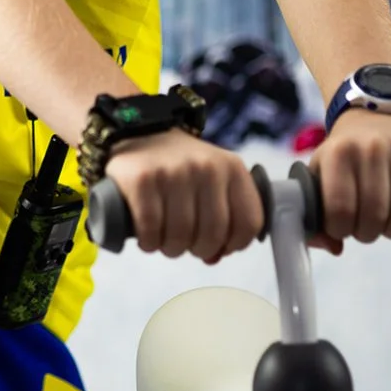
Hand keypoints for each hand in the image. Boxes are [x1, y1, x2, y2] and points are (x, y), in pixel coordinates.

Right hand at [104, 127, 264, 263]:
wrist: (141, 134)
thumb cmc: (180, 167)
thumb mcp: (213, 180)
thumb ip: (224, 215)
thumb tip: (214, 257)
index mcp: (232, 168)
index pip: (248, 223)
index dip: (235, 245)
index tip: (219, 247)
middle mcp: (206, 168)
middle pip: (212, 234)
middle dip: (198, 250)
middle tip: (186, 245)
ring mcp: (173, 172)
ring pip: (180, 236)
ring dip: (171, 248)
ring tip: (164, 241)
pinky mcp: (143, 180)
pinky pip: (151, 229)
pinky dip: (149, 242)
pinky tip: (148, 238)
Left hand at [308, 109, 390, 253]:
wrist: (375, 116)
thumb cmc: (344, 155)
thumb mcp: (320, 174)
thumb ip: (316, 214)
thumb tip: (334, 248)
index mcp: (339, 153)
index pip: (340, 210)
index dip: (340, 229)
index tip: (341, 227)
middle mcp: (373, 147)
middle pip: (375, 216)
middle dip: (368, 233)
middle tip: (365, 228)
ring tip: (386, 224)